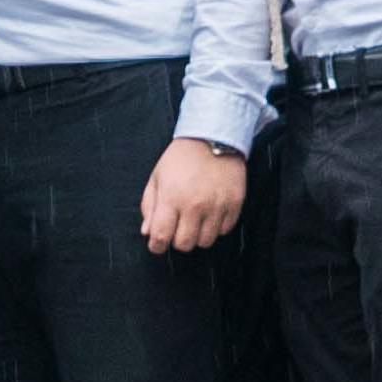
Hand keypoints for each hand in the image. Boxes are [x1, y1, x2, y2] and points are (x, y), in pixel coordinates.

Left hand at [139, 138, 248, 253]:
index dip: (156, 245)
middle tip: (178, 228)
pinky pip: (224, 231)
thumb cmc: (182, 158)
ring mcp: (216, 206)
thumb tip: (148, 232)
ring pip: (205, 242)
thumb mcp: (157, 177)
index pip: (160, 237)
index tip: (157, 243)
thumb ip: (149, 206)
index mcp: (171, 197)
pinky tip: (211, 213)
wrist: (213, 136)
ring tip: (196, 219)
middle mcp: (194, 205)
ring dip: (198, 235)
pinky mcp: (234, 204)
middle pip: (184, 244)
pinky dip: (216, 227)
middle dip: (177, 240)